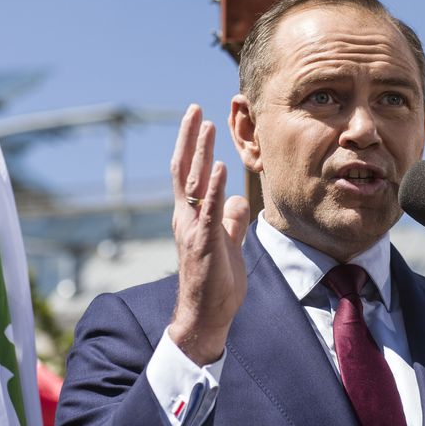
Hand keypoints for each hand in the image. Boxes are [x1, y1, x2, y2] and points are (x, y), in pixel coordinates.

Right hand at [167, 105, 250, 364]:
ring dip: (201, 154)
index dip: (191, 145)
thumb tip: (240, 201)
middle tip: (194, 109)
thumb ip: (232, 221)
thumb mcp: (228, 244)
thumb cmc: (215, 283)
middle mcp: (186, 219)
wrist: (205, 317)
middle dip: (190, 139)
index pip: (188, 173)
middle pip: (184, 170)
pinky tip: (221, 168)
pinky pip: (210, 212)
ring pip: (195, 185)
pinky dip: (215, 189)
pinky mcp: (205, 245)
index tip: (197, 119)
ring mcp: (194, 231)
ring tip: (207, 126)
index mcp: (191, 217)